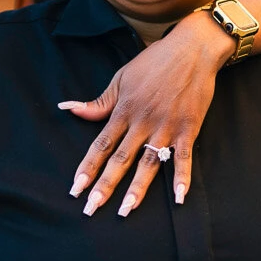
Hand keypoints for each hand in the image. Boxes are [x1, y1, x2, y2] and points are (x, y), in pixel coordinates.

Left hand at [59, 11, 231, 216]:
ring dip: (137, 188)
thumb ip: (99, 102)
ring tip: (126, 210)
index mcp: (124, 110)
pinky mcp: (189, 129)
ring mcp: (166, 127)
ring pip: (149, 163)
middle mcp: (142, 122)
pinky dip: (182, 178)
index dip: (88, 167)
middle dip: (105, 185)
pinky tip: (178, 198)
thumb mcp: (121, 78)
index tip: (76, 188)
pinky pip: (184, 158)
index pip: (101, 144)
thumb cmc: (154, 62)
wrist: (192, 50)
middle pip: (121, 159)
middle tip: (92, 209)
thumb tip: (69, 109)